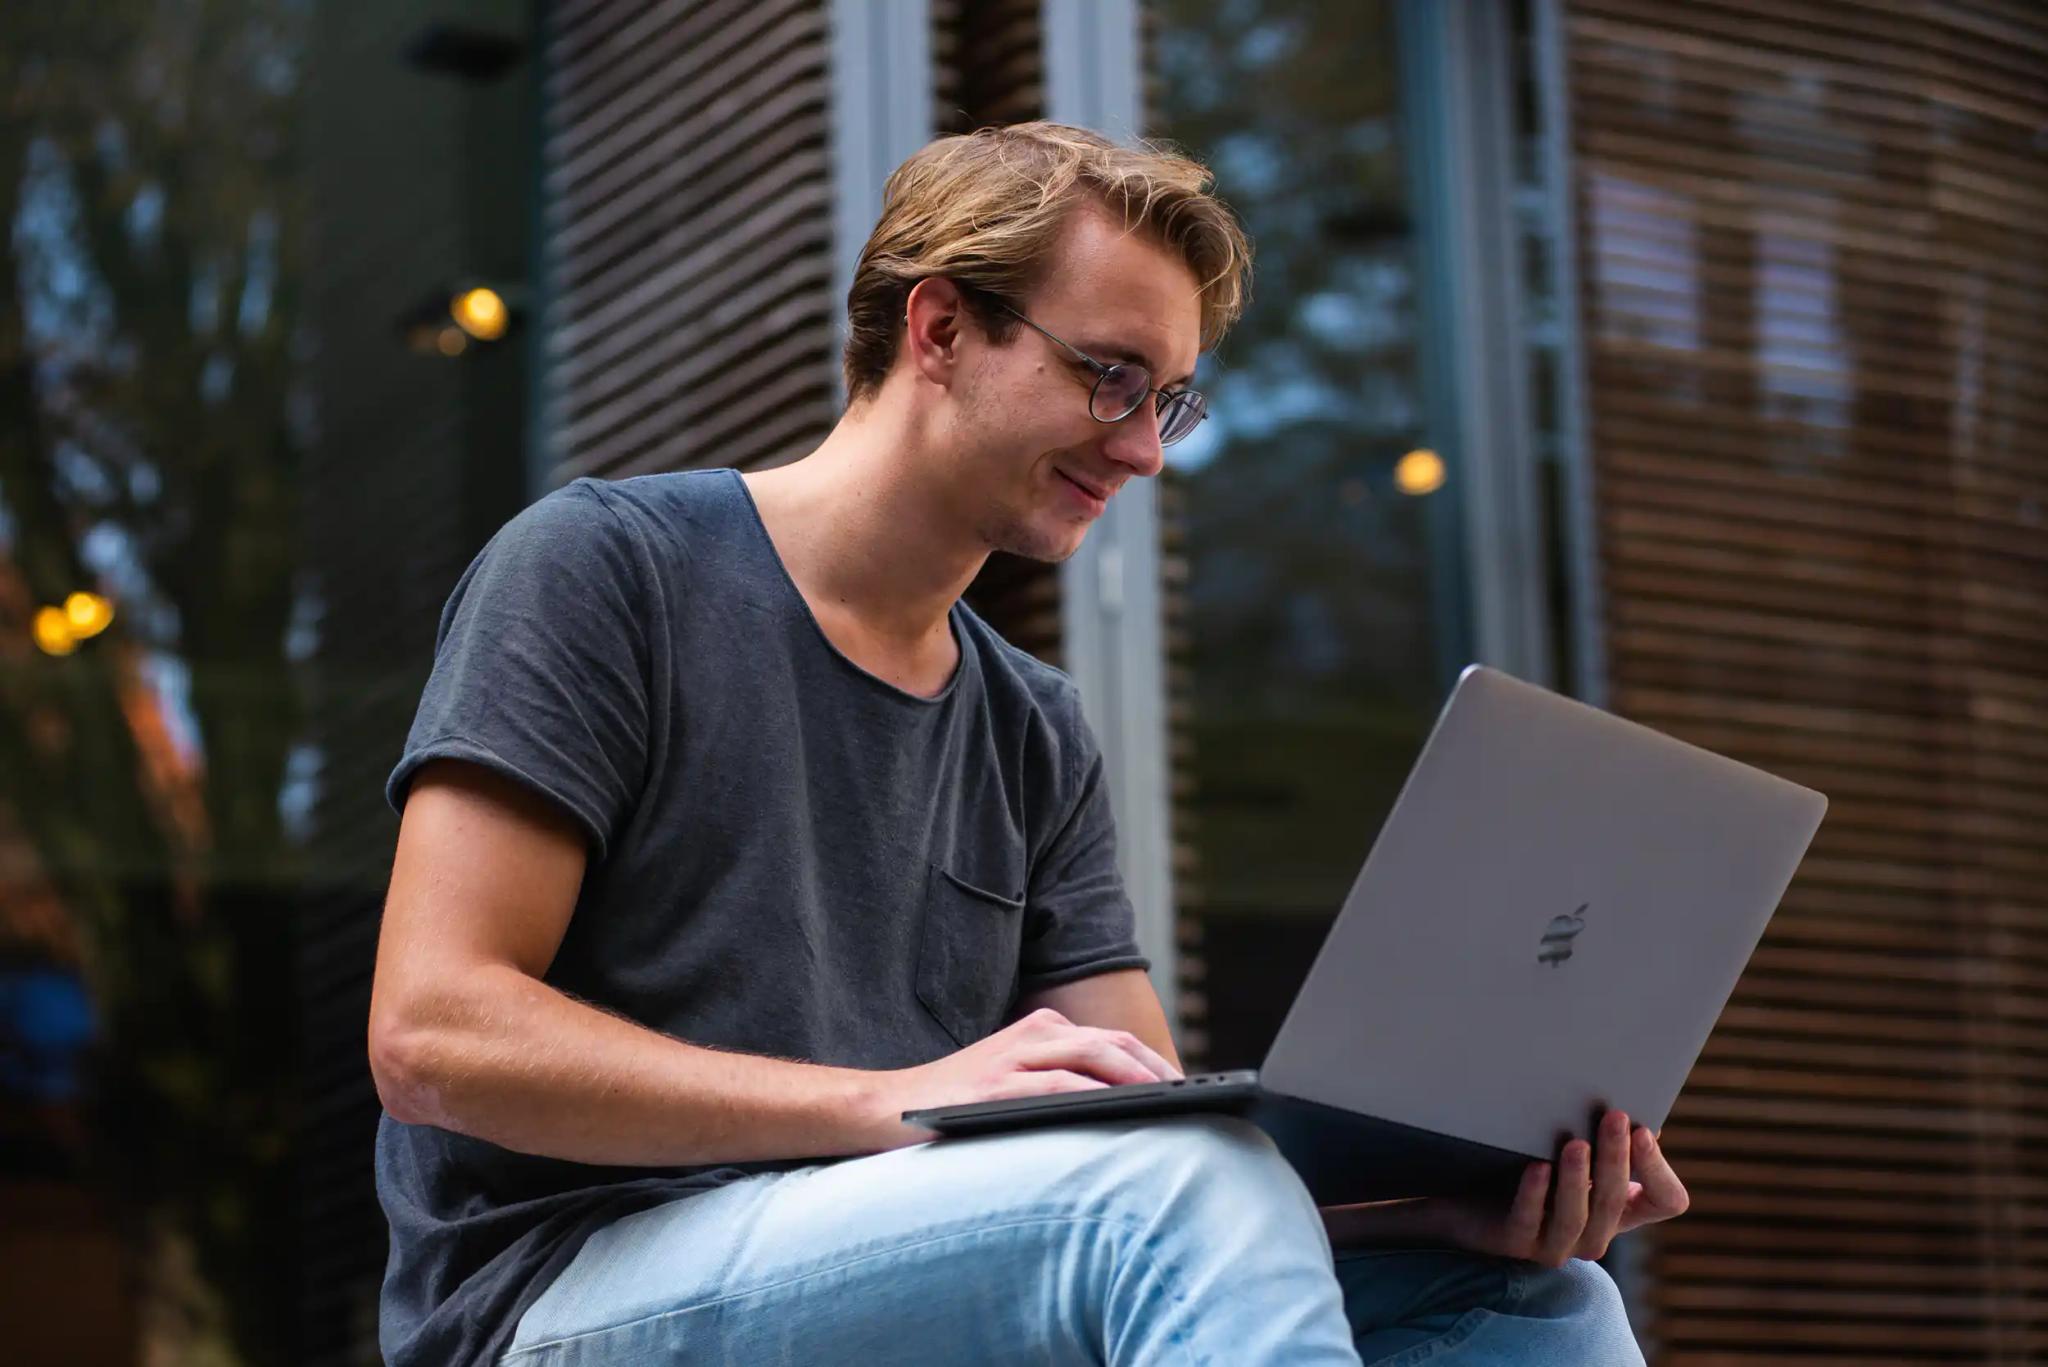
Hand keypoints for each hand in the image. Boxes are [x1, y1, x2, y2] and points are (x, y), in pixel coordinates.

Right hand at [869, 1007, 1182, 1148]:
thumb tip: (1125, 1106)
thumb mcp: (1014, 1080)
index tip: (1186, 1089)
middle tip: (1191, 1096)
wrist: (886, 1107)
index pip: (1113, 1041)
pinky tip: (1117, 1107)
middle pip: (1113, 1044)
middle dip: (1157, 1069)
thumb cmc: (957, 1102)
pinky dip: (1093, 1093)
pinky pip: (1056, 1084)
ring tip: (1168, 1100)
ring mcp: (1013, 1057)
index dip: (1154, 1063)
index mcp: (1041, 1029)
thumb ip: (1059, 1080)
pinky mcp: (995, 1086)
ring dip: (1136, 1077)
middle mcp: (1032, 1035)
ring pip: (1093, 1056)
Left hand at [1412, 1110, 1688, 1266]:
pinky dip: (1534, 1195)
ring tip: (1575, 1143)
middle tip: (1614, 1116)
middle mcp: (1595, 1232)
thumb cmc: (1527, 1163)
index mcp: (1620, 1209)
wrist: (1463, 1197)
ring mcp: (1556, 1244)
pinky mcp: (1515, 1243)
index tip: (1644, 1129)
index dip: (1658, 1168)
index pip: (1666, 1200)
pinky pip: (1528, 1223)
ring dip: (1578, 1179)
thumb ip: (1602, 1136)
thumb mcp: (1573, 1149)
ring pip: (1576, 1217)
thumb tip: (1638, 1107)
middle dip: (1616, 1157)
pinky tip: (1536, 1168)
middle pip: (1616, 1202)